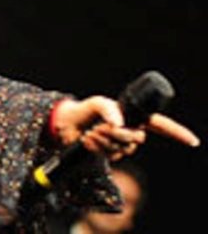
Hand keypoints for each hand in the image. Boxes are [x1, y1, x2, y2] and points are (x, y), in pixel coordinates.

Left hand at [51, 96, 199, 161]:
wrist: (65, 124)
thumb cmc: (83, 111)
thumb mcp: (96, 103)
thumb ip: (107, 109)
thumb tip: (118, 123)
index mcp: (133, 118)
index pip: (160, 126)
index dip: (177, 133)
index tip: (193, 141)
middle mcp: (130, 132)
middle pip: (137, 139)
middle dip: (117, 134)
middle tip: (99, 126)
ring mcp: (120, 145)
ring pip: (123, 149)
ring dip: (104, 140)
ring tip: (91, 131)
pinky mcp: (109, 155)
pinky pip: (110, 155)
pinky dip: (97, 147)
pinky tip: (87, 140)